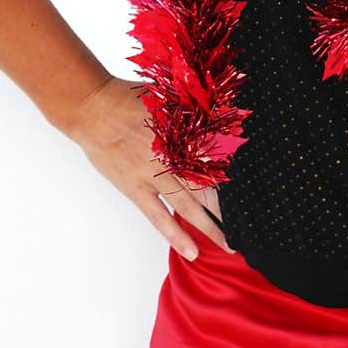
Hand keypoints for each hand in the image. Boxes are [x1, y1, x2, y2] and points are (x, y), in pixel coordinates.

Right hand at [66, 75, 234, 260]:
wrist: (94, 109)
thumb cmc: (129, 97)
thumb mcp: (168, 96)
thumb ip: (193, 109)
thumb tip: (222, 110)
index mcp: (183, 134)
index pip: (220, 159)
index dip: (236, 175)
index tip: (253, 190)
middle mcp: (172, 158)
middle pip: (208, 187)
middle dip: (229, 208)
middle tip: (248, 226)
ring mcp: (152, 176)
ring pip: (188, 206)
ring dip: (210, 226)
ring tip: (229, 244)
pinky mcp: (135, 189)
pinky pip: (159, 218)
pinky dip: (176, 235)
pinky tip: (192, 251)